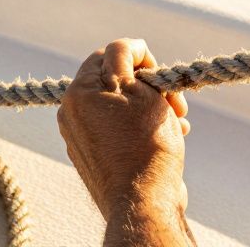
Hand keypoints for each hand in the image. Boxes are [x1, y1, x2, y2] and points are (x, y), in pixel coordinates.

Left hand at [57, 38, 190, 218]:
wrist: (143, 201)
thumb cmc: (146, 143)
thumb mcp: (141, 88)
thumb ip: (126, 58)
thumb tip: (124, 49)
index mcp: (78, 93)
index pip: (109, 53)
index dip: (141, 57)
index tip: (160, 74)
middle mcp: (72, 114)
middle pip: (116, 80)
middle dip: (150, 86)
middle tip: (174, 100)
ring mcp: (81, 137)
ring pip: (122, 105)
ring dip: (152, 107)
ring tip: (177, 121)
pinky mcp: (95, 157)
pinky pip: (119, 128)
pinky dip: (142, 127)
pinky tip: (167, 136)